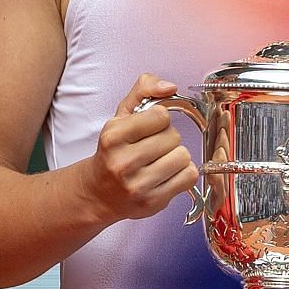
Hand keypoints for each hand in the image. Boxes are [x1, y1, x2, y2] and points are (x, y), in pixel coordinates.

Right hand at [80, 74, 199, 224]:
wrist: (99, 193)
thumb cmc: (113, 152)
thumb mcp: (121, 116)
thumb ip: (143, 91)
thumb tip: (168, 86)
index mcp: (113, 137)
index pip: (161, 115)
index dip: (159, 119)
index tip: (150, 128)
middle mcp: (123, 162)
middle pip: (173, 137)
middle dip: (167, 139)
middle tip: (153, 147)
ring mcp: (138, 185)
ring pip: (183, 156)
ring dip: (176, 156)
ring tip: (160, 161)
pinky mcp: (153, 202)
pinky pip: (188, 177)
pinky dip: (182, 173)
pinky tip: (167, 174)